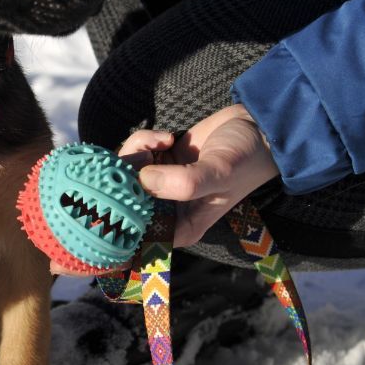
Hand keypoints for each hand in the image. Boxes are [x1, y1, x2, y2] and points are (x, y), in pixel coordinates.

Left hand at [120, 104, 278, 247]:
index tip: (107, 202)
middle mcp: (167, 209)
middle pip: (122, 204)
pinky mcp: (158, 161)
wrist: (257, 126)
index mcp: (181, 227)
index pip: (138, 238)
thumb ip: (184, 183)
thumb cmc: (245, 158)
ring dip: (134, 153)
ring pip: (123, 175)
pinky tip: (167, 137)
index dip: (117, 225)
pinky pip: (134, 153)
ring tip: (161, 141)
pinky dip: (143, 141)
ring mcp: (160, 184)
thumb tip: (143, 180)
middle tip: (143, 157)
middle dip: (122, 180)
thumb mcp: (219, 173)